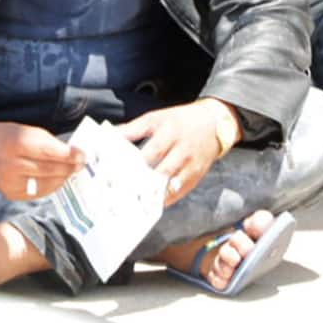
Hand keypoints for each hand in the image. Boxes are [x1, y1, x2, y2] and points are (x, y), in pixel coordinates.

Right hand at [0, 122, 85, 201]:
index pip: (48, 151)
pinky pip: (38, 193)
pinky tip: (58, 180)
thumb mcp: (28, 131)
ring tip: (71, 172)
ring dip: (62, 178)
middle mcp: (10, 164)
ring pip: (45, 184)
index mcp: (15, 142)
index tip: (83, 155)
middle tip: (81, 164)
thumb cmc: (10, 137)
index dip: (69, 155)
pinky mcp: (11, 194)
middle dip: (69, 167)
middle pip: (48, 169)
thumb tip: (74, 155)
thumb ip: (50, 143)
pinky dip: (51, 187)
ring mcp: (10, 182)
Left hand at [117, 99, 240, 205]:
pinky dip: (168, 199)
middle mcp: (182, 150)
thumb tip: (110, 135)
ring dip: (155, 195)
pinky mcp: (197, 175)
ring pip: (173, 185)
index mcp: (169, 132)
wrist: (213, 123)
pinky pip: (181, 191)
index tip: (119, 172)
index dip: (136, 163)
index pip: (152, 150)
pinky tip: (153, 204)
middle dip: (144, 182)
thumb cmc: (178, 121)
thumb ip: (132, 128)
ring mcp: (191, 165)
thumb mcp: (155, 118)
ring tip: (137, 203)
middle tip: (126, 193)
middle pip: (163, 171)